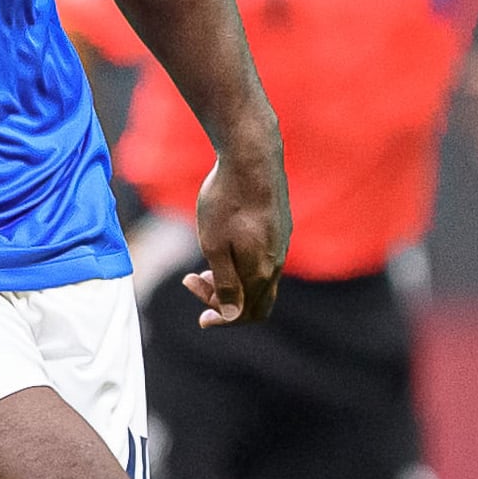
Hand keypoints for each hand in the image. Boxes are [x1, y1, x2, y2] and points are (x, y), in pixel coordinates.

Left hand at [184, 128, 289, 326]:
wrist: (252, 158)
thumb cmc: (226, 201)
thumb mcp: (214, 246)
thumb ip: (225, 284)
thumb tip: (231, 316)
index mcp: (260, 272)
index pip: (247, 314)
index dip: (223, 320)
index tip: (200, 318)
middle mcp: (277, 262)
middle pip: (257, 302)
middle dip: (224, 302)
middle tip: (195, 282)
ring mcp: (282, 244)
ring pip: (260, 279)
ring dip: (232, 281)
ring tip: (204, 266)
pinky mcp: (282, 227)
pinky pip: (265, 260)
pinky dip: (243, 264)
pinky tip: (224, 244)